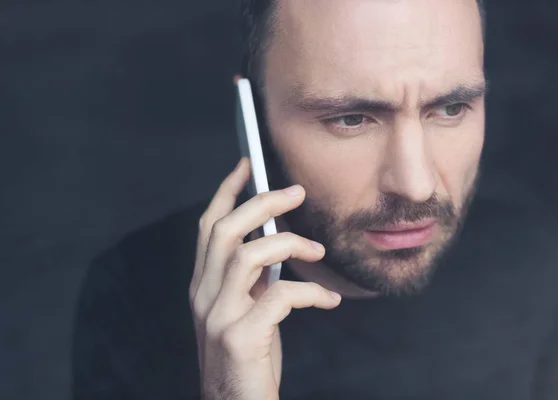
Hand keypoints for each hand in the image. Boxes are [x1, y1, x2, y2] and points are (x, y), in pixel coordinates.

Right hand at [189, 158, 341, 399]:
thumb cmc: (247, 359)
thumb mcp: (245, 311)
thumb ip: (251, 279)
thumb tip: (278, 241)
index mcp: (203, 286)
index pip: (208, 227)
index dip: (226, 192)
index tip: (247, 166)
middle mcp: (203, 296)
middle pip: (226, 230)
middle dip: (262, 202)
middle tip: (296, 192)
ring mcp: (218, 316)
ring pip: (249, 254)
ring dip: (290, 244)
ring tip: (318, 250)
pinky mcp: (240, 337)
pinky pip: (280, 295)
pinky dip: (311, 291)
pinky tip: (329, 299)